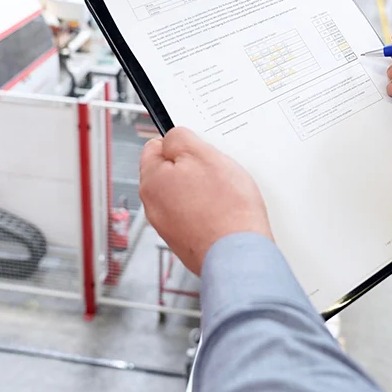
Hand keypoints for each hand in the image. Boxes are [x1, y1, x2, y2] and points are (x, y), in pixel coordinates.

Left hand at [139, 127, 272, 274]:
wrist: (240, 255)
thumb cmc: (226, 209)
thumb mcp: (204, 154)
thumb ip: (180, 138)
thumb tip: (171, 137)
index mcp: (151, 181)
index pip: (155, 147)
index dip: (179, 144)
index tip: (196, 146)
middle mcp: (154, 206)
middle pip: (172, 172)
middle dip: (193, 168)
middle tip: (216, 171)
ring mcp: (169, 227)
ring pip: (186, 194)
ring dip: (203, 190)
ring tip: (224, 195)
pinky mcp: (186, 241)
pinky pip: (196, 215)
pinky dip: (208, 211)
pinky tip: (224, 212)